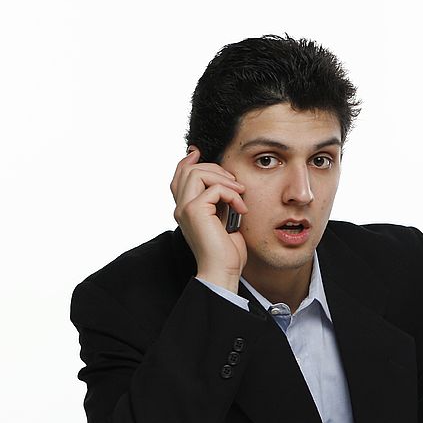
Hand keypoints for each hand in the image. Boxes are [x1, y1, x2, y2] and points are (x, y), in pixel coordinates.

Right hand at [171, 148, 248, 291]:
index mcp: (185, 208)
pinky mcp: (195, 211)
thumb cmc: (227, 251)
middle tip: (236, 183)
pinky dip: (233, 195)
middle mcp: (181, 207)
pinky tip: (242, 209)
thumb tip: (226, 182)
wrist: (223, 270)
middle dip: (215, 168)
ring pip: (197, 172)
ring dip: (224, 178)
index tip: (200, 152)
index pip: (180, 176)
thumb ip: (219, 201)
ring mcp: (185, 208)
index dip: (189, 160)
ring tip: (240, 192)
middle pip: (188, 169)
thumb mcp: (224, 219)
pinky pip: (215, 188)